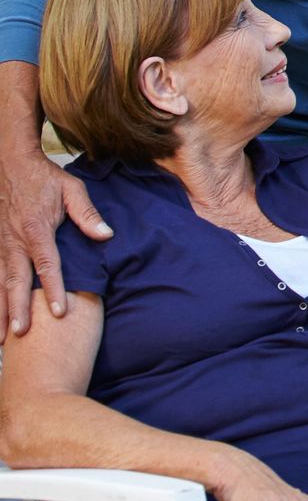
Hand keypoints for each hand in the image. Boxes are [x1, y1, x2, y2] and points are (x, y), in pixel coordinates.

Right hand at [0, 145, 110, 335]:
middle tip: (20, 334)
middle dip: (17, 309)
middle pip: (15, 281)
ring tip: (2, 336)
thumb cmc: (46, 179)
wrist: (13, 164)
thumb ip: (87, 213)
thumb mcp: (72, 189)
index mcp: (36, 230)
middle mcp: (14, 241)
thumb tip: (105, 235)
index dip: (54, 289)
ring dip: (1, 309)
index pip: (47, 265)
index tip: (60, 312)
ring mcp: (2, 244)